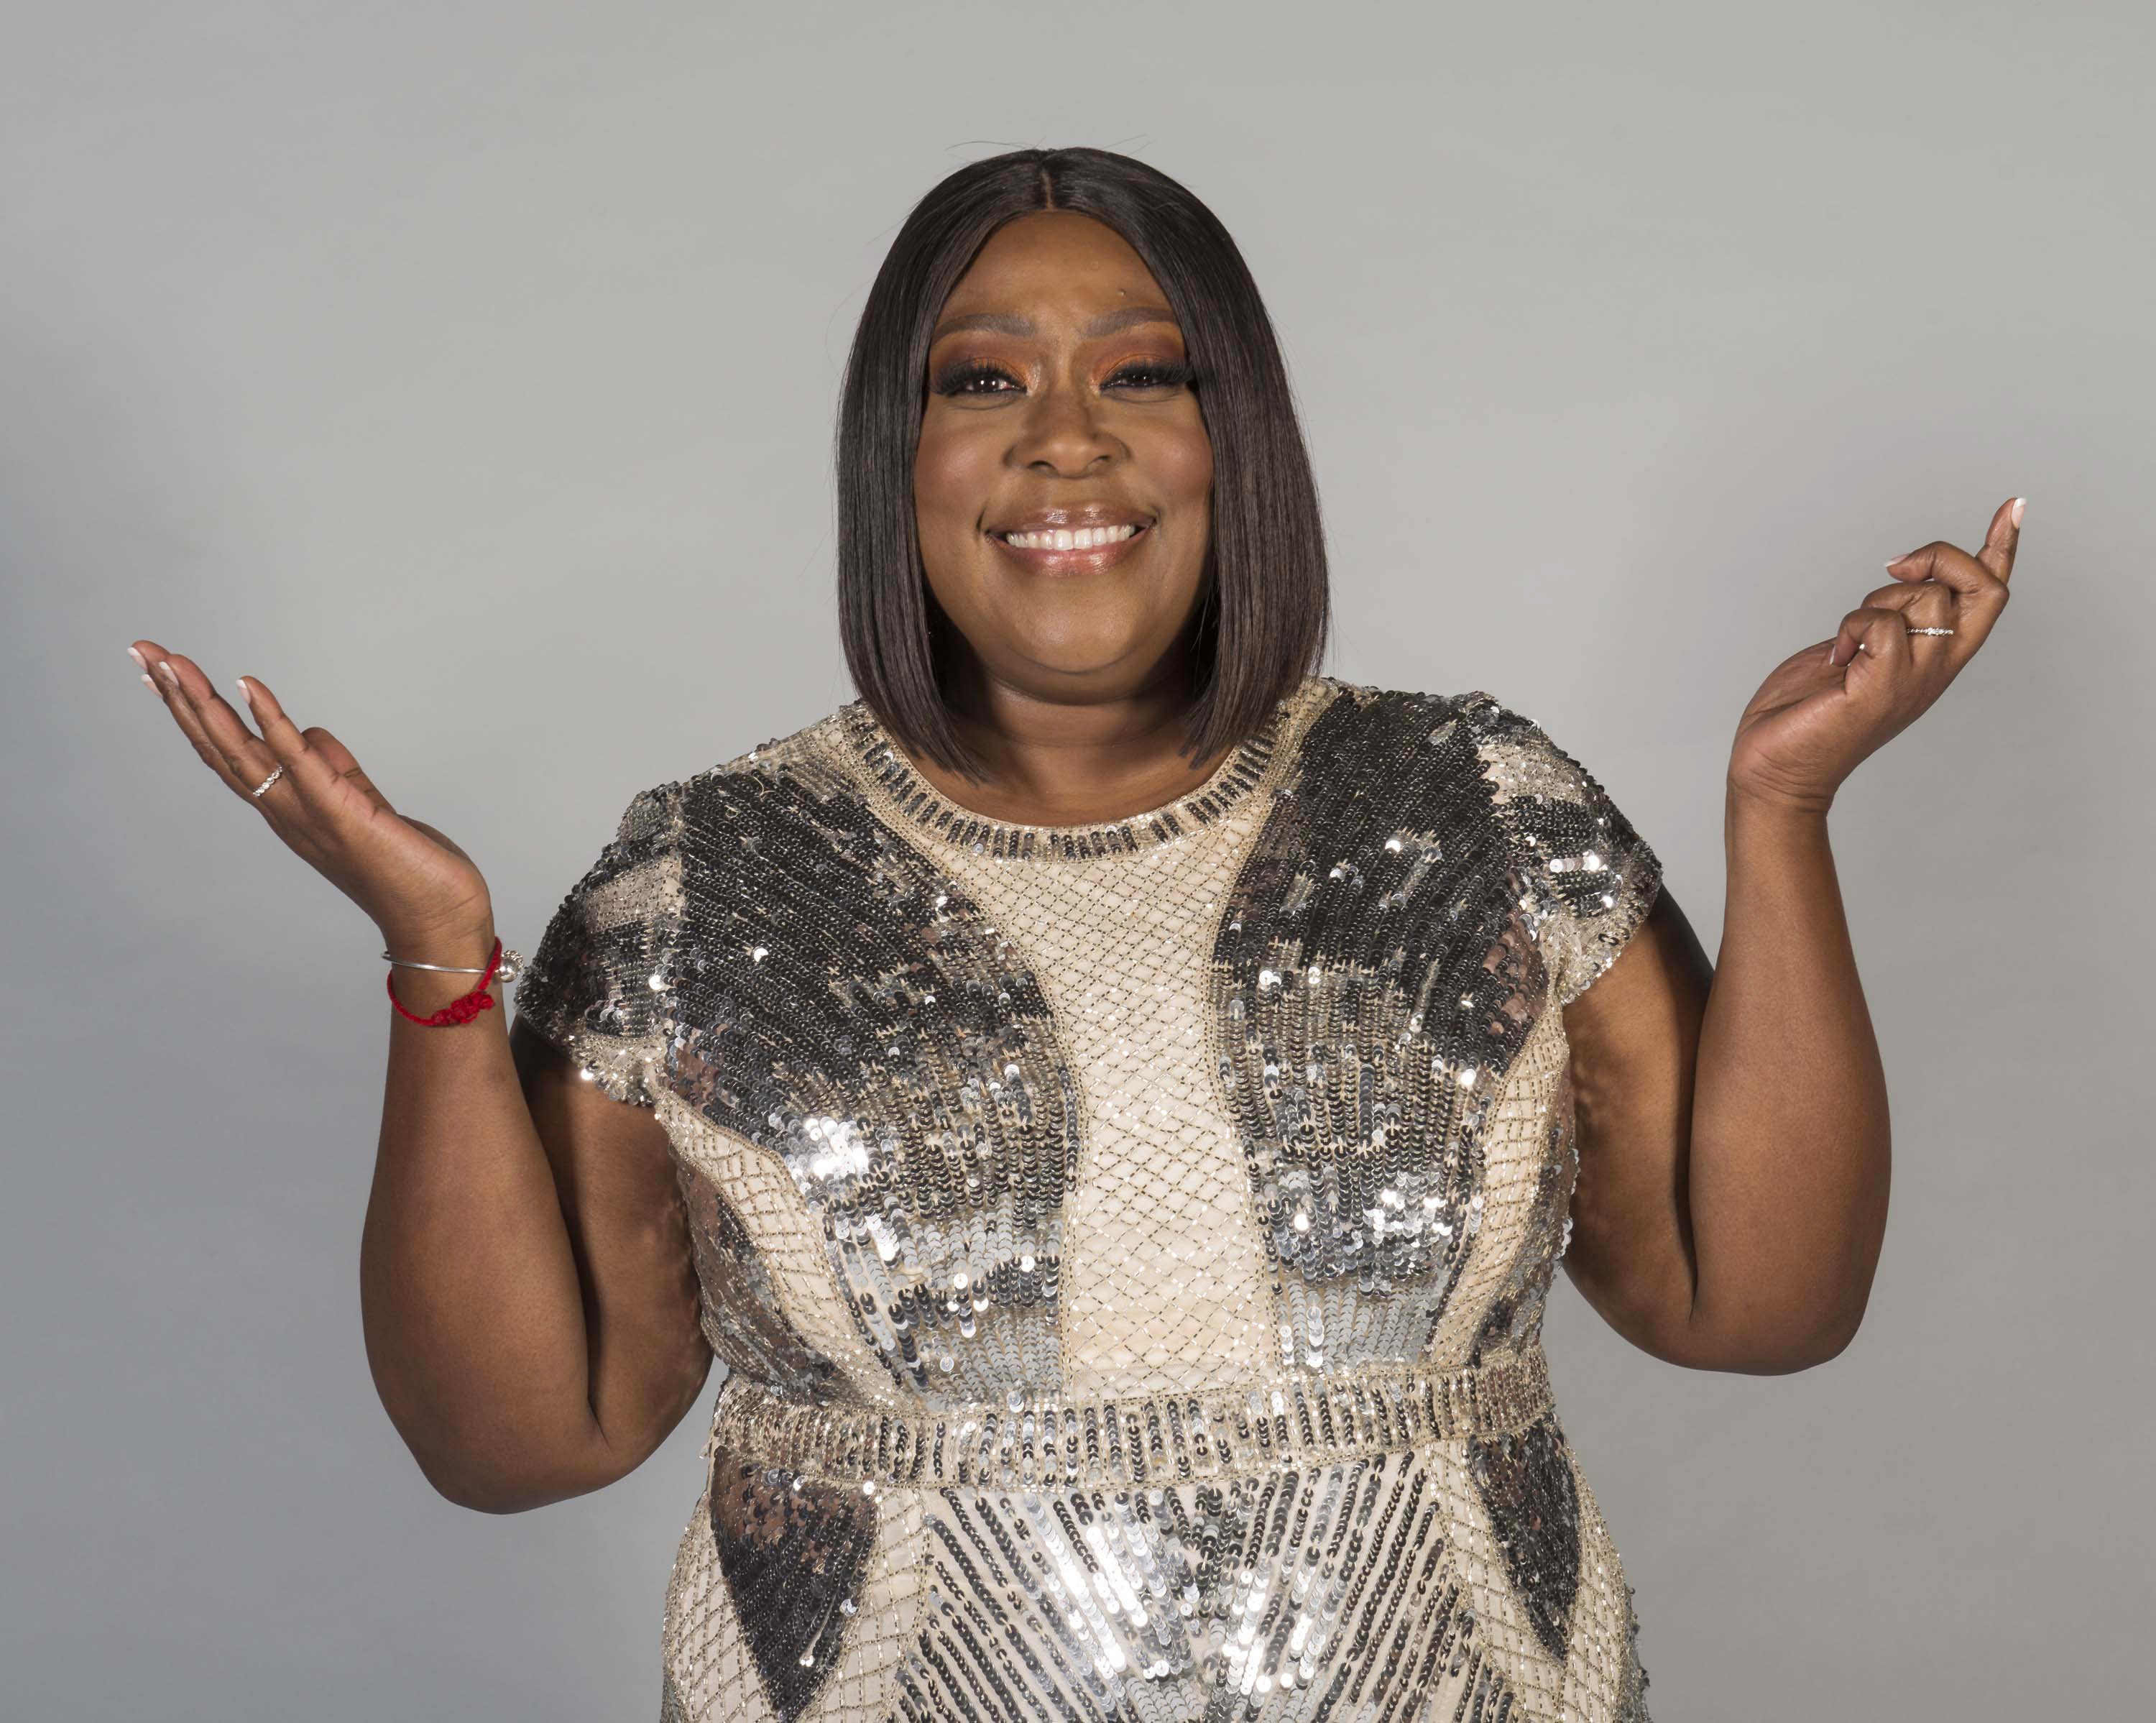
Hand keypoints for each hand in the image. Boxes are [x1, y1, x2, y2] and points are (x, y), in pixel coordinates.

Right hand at [129, 639, 495, 950]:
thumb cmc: (405, 866)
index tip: (162, 672)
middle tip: (142, 650)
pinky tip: (247, 685)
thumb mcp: (361, 803)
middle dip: (179, 698)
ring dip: (204, 704)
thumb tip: (309, 735)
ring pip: (242, 752)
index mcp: (287, 808)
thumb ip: (333, 769)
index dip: (193, 714)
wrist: (437, 920)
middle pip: (219, 747)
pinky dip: (271, 721)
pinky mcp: (341, 811)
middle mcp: (285, 812)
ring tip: (172, 662)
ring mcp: (307, 813)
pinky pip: (299, 760)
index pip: (228, 753)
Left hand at [1726, 495, 2022, 814]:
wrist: (1773, 771)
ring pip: (1929, 599)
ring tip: (1848, 639)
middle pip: (1984, 590)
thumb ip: (1884, 621)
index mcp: (1933, 658)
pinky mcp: (1880, 690)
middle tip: (1898, 567)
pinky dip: (1853, 626)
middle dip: (1945, 556)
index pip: (1987, 598)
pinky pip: (1883, 625)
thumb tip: (1899, 583)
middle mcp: (1935, 670)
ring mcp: (1912, 681)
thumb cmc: (1804, 712)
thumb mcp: (1855, 650)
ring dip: (1879, 599)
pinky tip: (1836, 658)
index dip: (2003, 549)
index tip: (2014, 506)